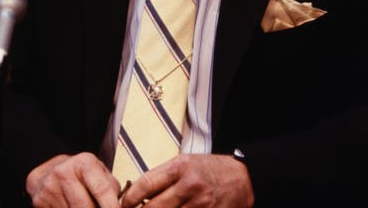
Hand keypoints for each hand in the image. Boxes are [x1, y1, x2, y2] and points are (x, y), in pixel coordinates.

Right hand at [26, 152, 121, 207]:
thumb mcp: (98, 172)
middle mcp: (64, 173)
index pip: (101, 189)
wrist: (47, 172)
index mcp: (83, 163)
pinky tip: (71, 207)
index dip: (111, 206)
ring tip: (86, 205)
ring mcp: (50, 187)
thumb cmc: (78, 173)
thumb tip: (120, 206)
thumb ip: (111, 187)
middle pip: (86, 207)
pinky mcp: (40, 201)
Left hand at [120, 154, 253, 206]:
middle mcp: (190, 186)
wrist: (243, 178)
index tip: (124, 205)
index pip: (146, 184)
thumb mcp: (185, 163)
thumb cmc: (210, 170)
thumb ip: (163, 177)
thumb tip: (136, 195)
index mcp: (181, 167)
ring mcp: (201, 205)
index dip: (129, 198)